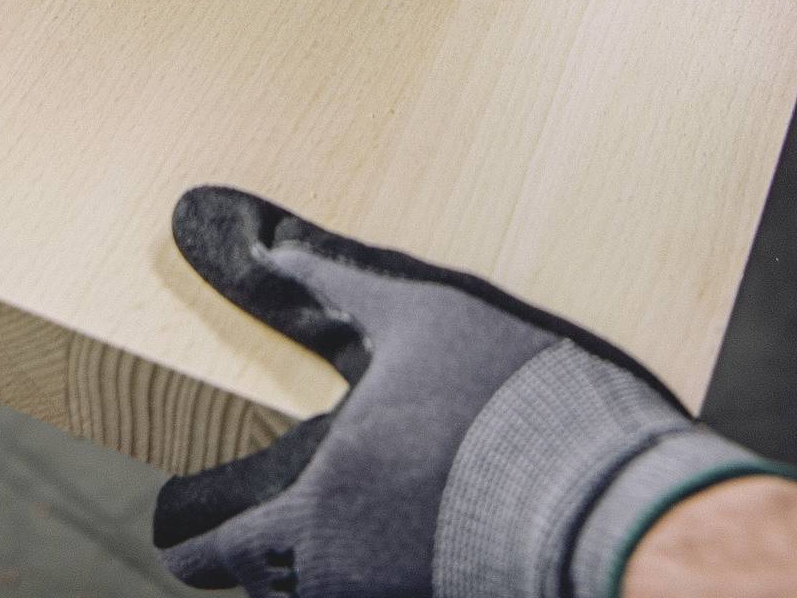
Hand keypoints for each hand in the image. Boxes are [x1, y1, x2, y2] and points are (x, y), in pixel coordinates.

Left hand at [153, 186, 795, 597]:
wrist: (616, 496)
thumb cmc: (512, 399)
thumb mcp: (415, 316)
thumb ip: (320, 281)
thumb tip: (245, 234)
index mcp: (312, 513)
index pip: (207, 553)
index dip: (187, 533)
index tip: (180, 515)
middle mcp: (342, 577)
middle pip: (259, 584)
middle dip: (248, 551)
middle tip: (258, 514)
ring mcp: (399, 597)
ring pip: (325, 590)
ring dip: (321, 557)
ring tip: (346, 504)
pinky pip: (391, 587)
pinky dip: (386, 562)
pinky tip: (422, 516)